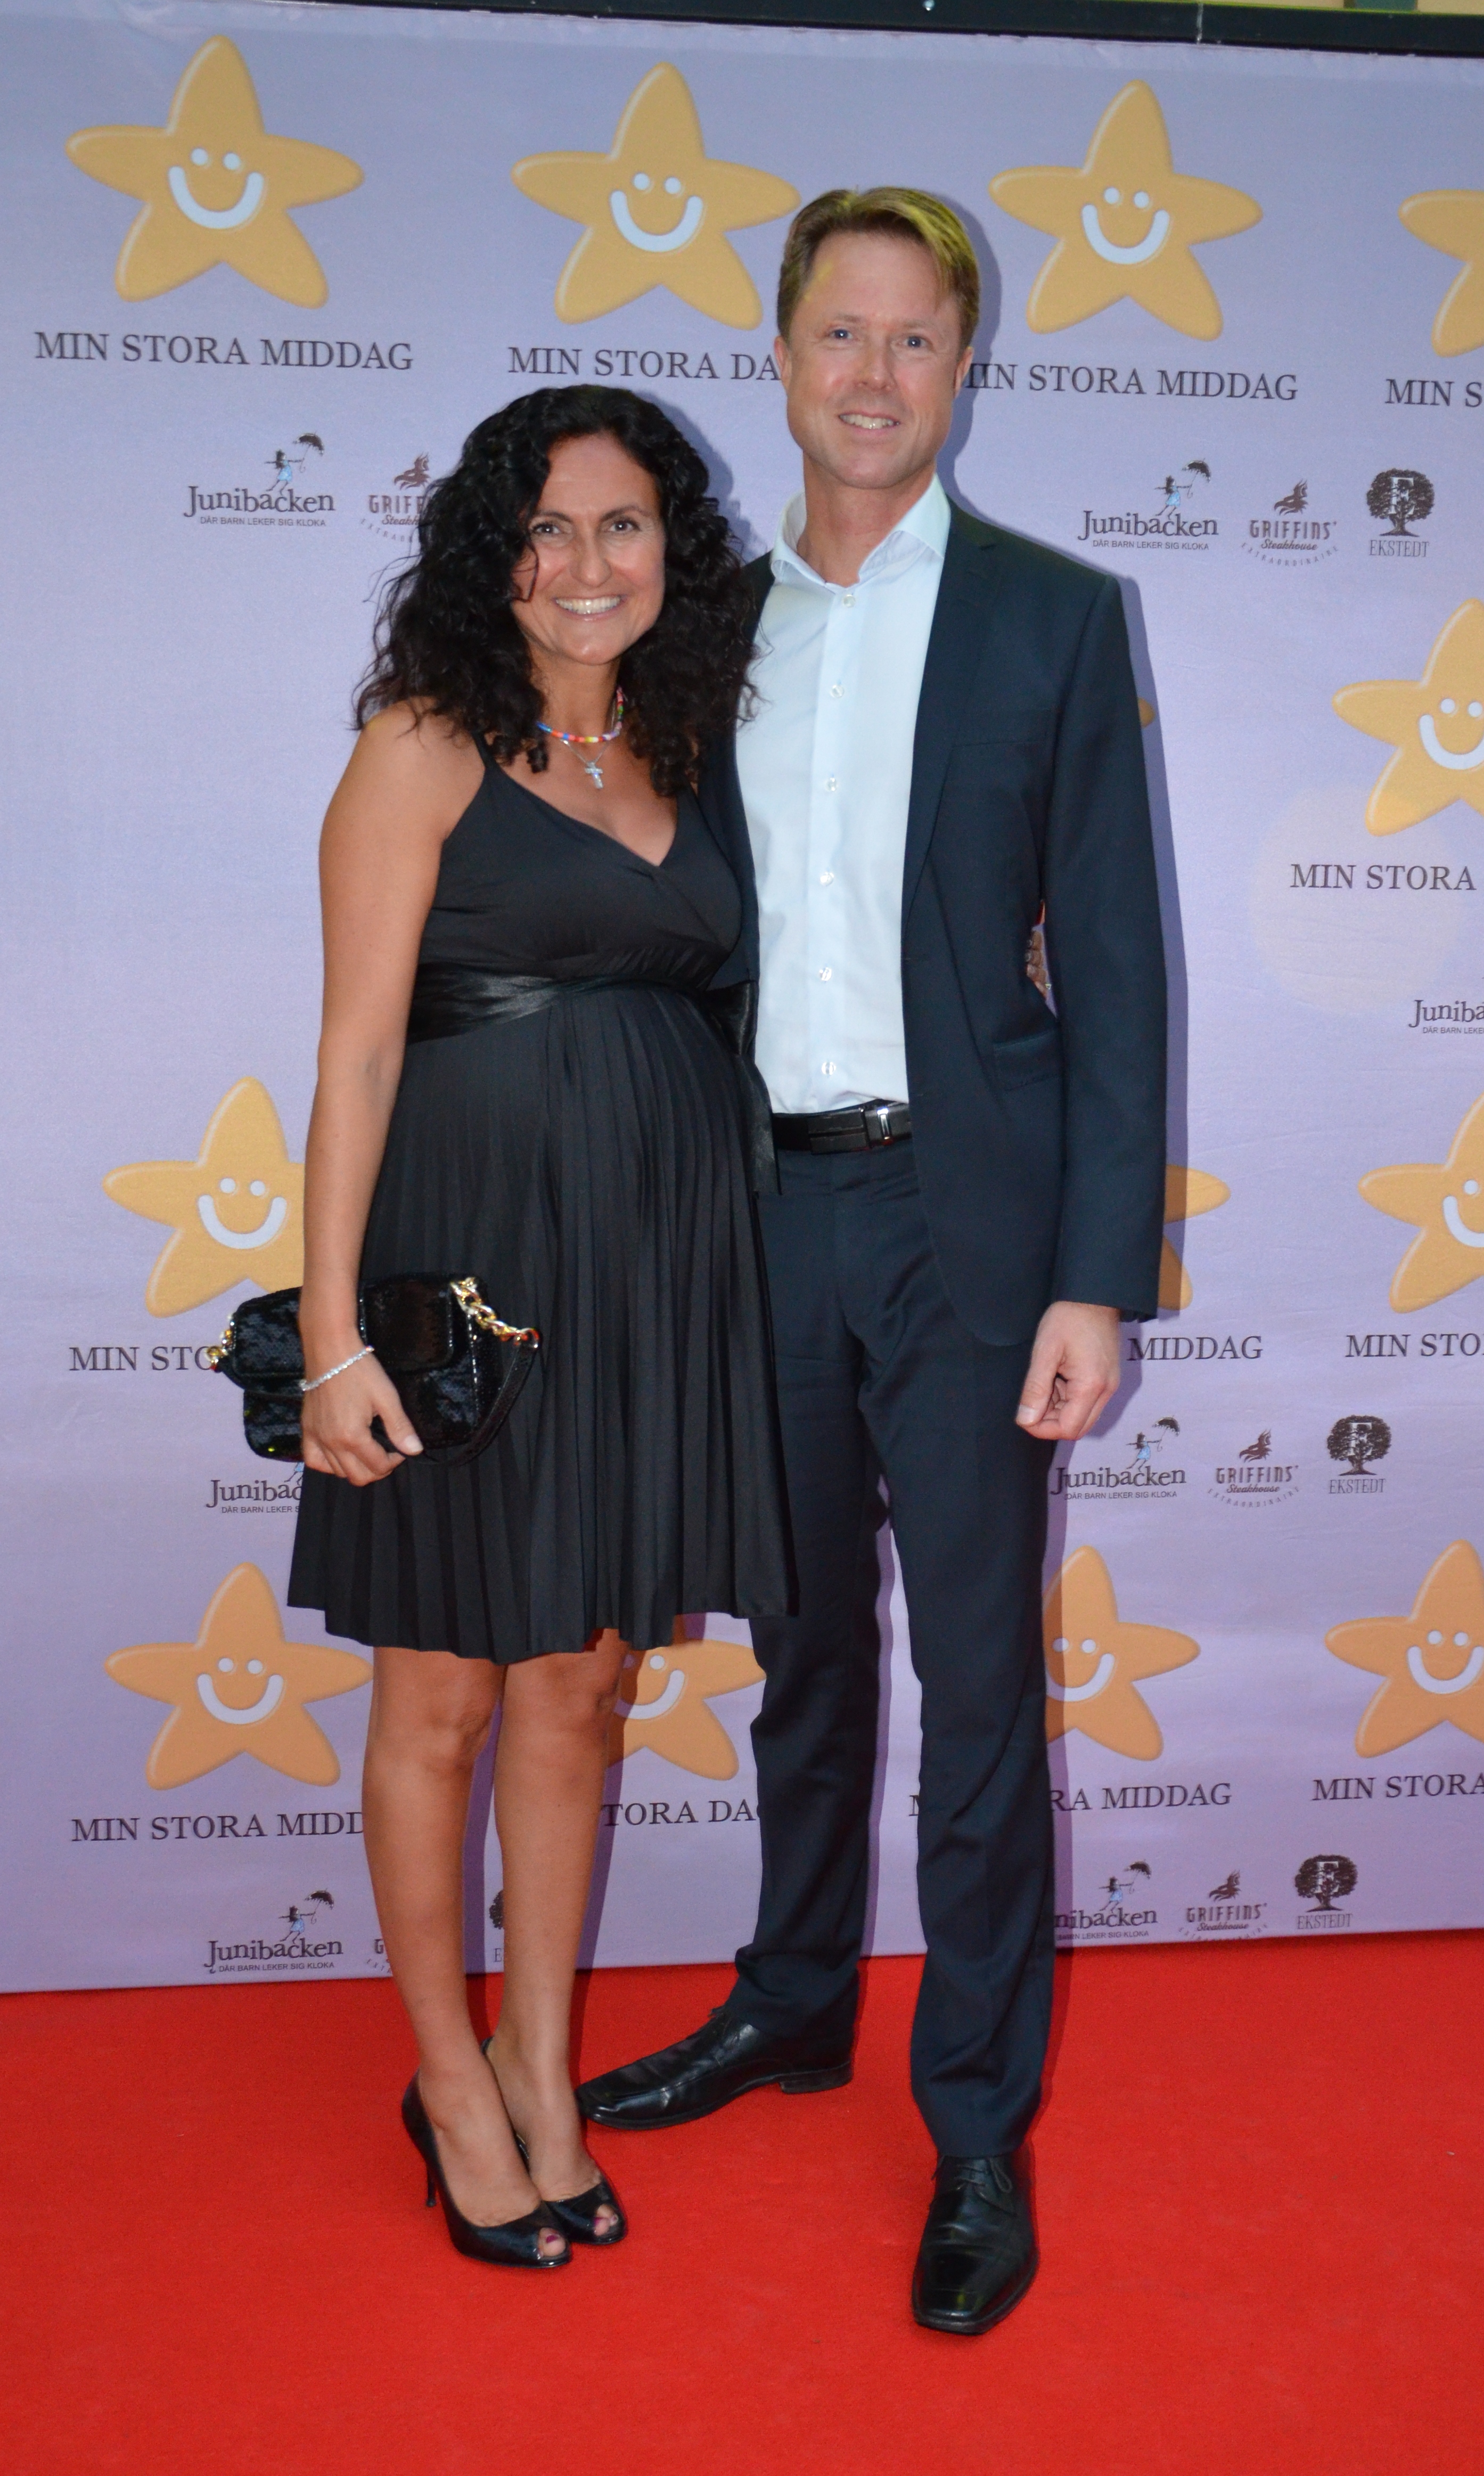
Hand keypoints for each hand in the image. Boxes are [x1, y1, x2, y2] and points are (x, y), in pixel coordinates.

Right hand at [300, 1351, 422, 1485]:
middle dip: (377, 1469)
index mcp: (352, 1436)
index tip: (400, 1450)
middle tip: (387, 1454)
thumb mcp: (387, 1397)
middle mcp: (331, 1442)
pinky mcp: (307, 1430)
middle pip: (357, 1476)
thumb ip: (400, 1427)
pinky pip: (313, 1460)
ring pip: (337, 1472)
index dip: (394, 1462)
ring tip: (367, 1453)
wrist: (330, 1350)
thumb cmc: (360, 1370)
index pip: (377, 1466)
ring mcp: (316, 1437)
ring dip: (356, 1468)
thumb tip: (414, 1450)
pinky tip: (339, 1455)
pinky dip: (327, 1464)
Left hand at [1015, 1302, 1120, 1441]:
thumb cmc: (1069, 1318)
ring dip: (1058, 1410)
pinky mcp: (1107, 1379)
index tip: (1024, 1416)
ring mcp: (1109, 1386)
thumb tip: (1025, 1419)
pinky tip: (1056, 1379)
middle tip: (1032, 1402)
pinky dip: (1068, 1399)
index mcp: (1091, 1386)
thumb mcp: (1045, 1352)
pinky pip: (1087, 1402)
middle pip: (1077, 1428)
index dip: (1043, 1429)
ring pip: (1082, 1416)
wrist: (1095, 1296)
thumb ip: (1035, 1388)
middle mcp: (1105, 1391)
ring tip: (1045, 1383)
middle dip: (1051, 1422)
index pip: (1068, 1429)